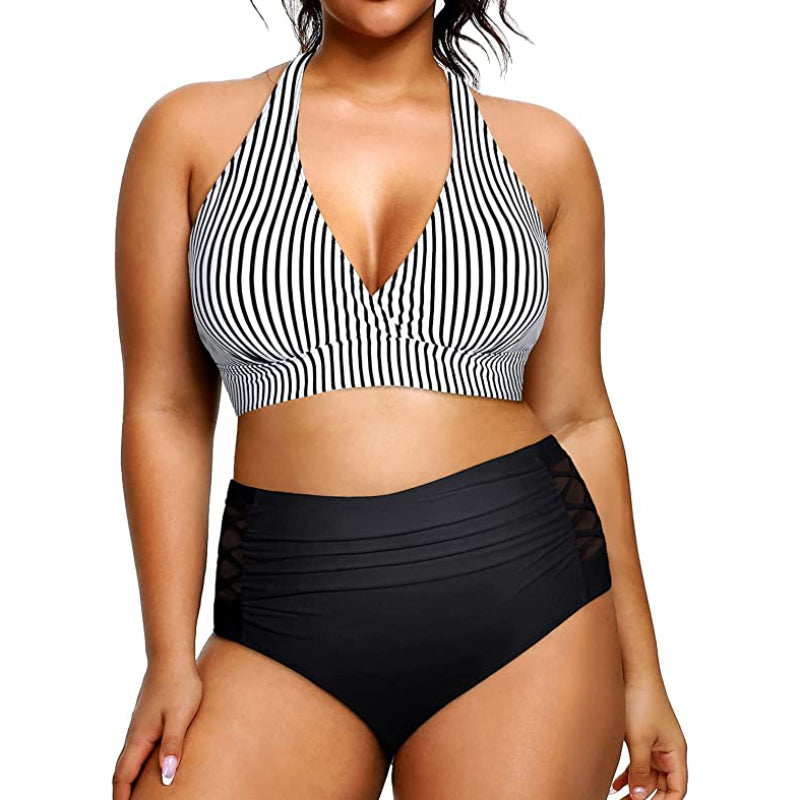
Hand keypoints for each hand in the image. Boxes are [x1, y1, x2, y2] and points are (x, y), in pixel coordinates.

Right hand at [112, 658, 202, 798]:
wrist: (172, 656)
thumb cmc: (179, 685)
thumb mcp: (180, 717)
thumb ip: (172, 746)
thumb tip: (166, 777)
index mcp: (139, 738)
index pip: (123, 776)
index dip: (122, 796)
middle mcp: (135, 734)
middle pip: (122, 770)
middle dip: (121, 791)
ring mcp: (140, 724)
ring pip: (129, 758)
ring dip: (128, 777)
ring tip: (135, 793)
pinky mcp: (147, 717)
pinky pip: (138, 746)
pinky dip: (137, 762)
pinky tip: (148, 763)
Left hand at [610, 678, 687, 798]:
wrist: (633, 672)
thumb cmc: (641, 701)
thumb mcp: (639, 739)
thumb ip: (640, 769)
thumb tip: (639, 796)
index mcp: (676, 752)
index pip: (678, 788)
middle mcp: (668, 751)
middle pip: (663, 785)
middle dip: (647, 799)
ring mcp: (654, 745)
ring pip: (648, 776)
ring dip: (635, 789)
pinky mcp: (641, 738)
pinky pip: (638, 764)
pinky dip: (628, 775)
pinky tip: (615, 785)